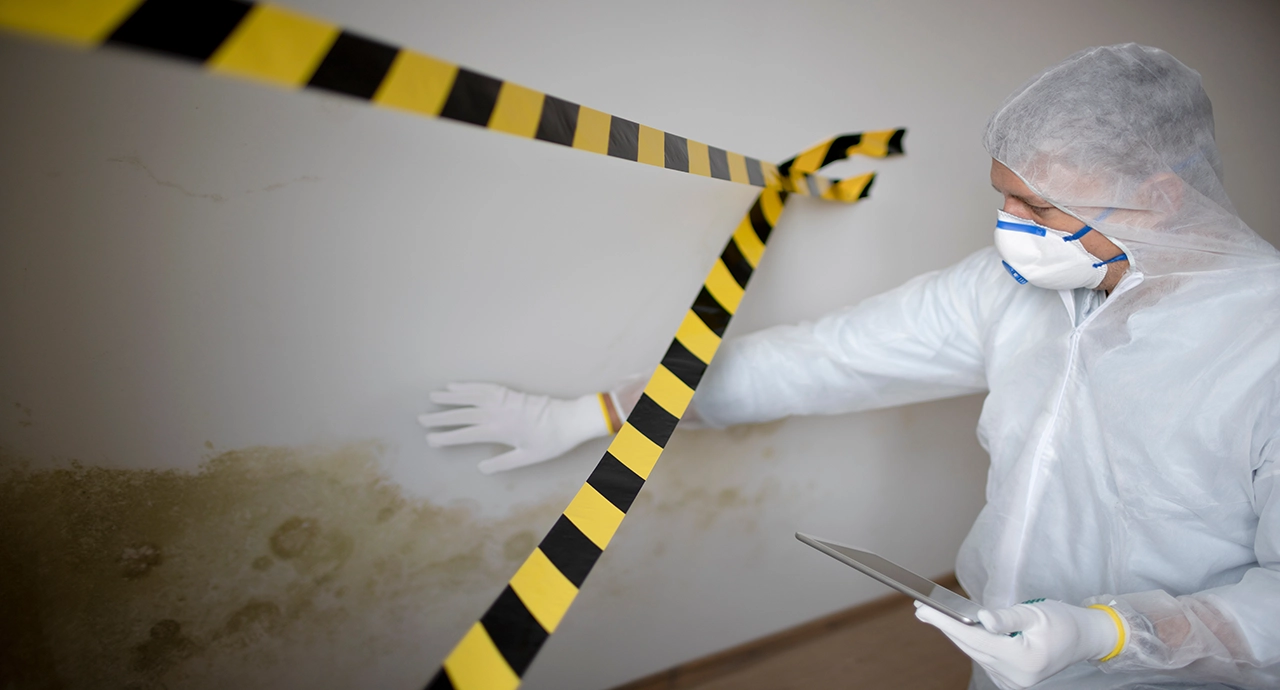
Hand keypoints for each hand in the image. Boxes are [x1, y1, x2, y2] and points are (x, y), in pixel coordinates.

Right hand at [418, 383, 615, 473]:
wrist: (571, 419)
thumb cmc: (551, 442)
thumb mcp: (528, 458)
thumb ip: (503, 462)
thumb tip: (481, 467)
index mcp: (500, 430)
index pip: (466, 434)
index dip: (447, 437)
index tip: (430, 439)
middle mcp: (498, 412)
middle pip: (463, 414)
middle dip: (441, 416)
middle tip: (421, 418)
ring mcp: (503, 400)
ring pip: (471, 396)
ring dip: (451, 396)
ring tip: (433, 396)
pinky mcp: (510, 392)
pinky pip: (485, 386)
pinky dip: (469, 385)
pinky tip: (456, 385)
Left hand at [915, 599, 1120, 689]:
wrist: (1083, 639)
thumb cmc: (1062, 621)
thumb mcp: (1036, 613)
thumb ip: (1007, 617)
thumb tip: (983, 619)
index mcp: (1024, 659)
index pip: (975, 639)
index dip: (947, 623)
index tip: (924, 610)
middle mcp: (1016, 676)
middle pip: (972, 647)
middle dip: (946, 627)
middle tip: (922, 608)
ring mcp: (1013, 681)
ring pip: (975, 653)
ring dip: (956, 634)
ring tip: (935, 615)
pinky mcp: (1011, 680)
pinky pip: (984, 658)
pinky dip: (972, 642)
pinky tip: (959, 628)